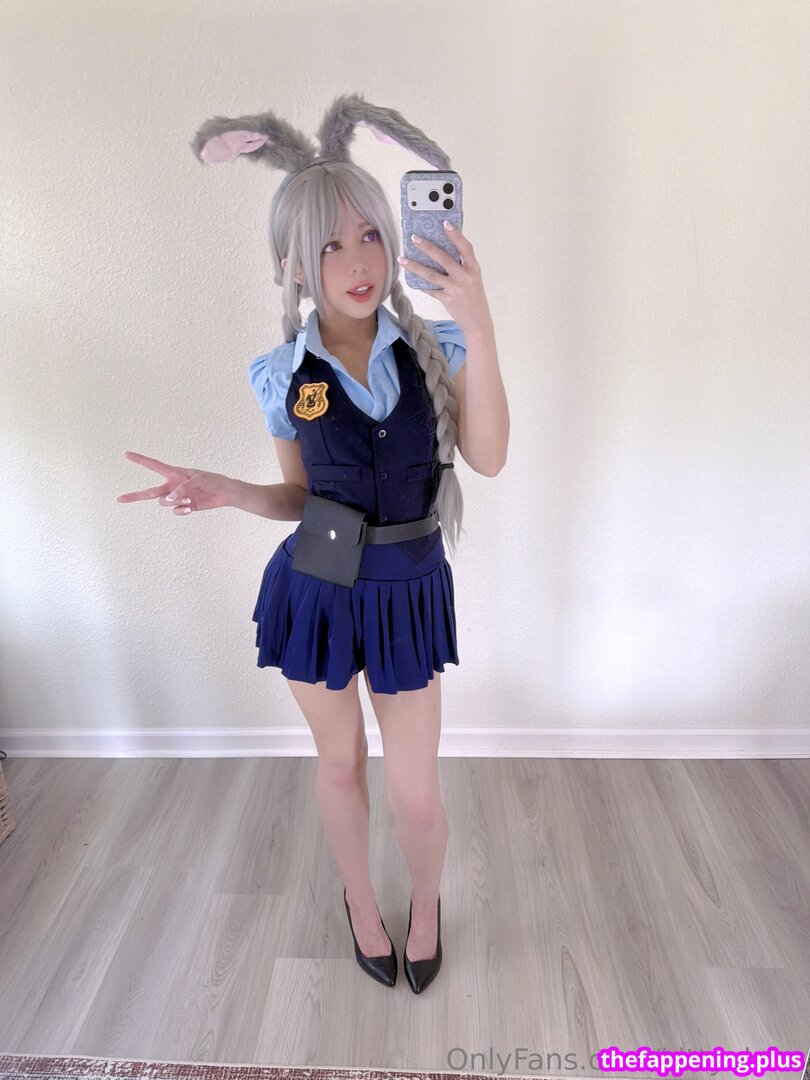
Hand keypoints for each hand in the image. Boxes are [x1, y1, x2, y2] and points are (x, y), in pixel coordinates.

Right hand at [116, 450, 234, 514]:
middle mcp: (172, 485)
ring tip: (189, 498)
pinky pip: (176, 511)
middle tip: (119, 498)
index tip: (126, 453)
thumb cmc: (212, 480)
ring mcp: (177, 497)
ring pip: (164, 503)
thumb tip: (169, 499)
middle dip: (134, 496)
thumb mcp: (198, 479)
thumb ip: (183, 488)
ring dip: (175, 502)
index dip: (140, 459)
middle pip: (149, 492)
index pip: (153, 465)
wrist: (224, 493)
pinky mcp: (184, 506)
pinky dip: (182, 510)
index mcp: (174, 473)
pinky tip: (191, 506)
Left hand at [398, 221, 491, 331]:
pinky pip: (430, 289)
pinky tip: (409, 277)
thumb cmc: (474, 296)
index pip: (465, 248)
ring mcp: (455, 289)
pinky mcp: (446, 299)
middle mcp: (465, 277)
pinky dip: (419, 283)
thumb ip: (462, 264)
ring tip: (402, 258)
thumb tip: (441, 248)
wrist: (478, 321)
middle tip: (414, 238)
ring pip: (431, 275)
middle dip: (427, 247)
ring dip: (415, 266)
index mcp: (474, 269)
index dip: (456, 235)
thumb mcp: (473, 277)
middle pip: (444, 259)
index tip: (445, 223)